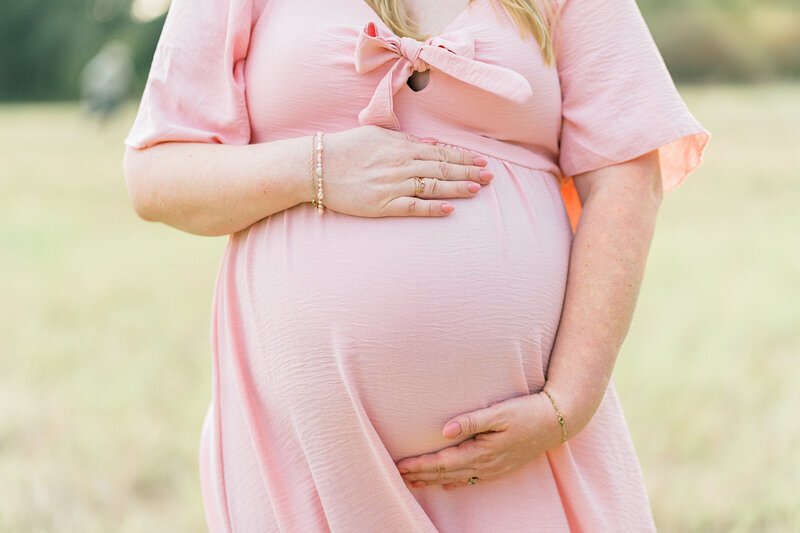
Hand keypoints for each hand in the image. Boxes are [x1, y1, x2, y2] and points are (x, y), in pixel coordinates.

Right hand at [321, 125, 493, 216]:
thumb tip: (431, 144)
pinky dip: (433, 208)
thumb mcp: (376, 135)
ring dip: (458, 188)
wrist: (316, 167)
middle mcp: (401, 164)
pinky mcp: (383, 204)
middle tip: (491, 176)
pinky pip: (414, 207)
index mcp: (401, 146)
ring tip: (478, 190)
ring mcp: (393, 185)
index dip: (463, 156)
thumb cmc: (345, 149)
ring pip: (434, 186)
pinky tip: (450, 209)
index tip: (482, 160)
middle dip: (469, 171)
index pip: (440, 152)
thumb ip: (406, 140)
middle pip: (443, 168)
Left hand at [395, 392, 564, 490]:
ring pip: (457, 478)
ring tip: (414, 481)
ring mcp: (494, 468)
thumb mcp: (499, 412)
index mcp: (481, 451)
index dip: (420, 465)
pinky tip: (447, 484)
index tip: (400, 465)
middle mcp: (485, 464)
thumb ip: (471, 421)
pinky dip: (455, 481)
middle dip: (421, 475)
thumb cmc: (527, 412)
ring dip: (434, 480)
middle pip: (445, 473)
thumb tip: (444, 429)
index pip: (443, 462)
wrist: (557, 421)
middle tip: (397, 475)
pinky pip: (472, 479)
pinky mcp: (501, 466)